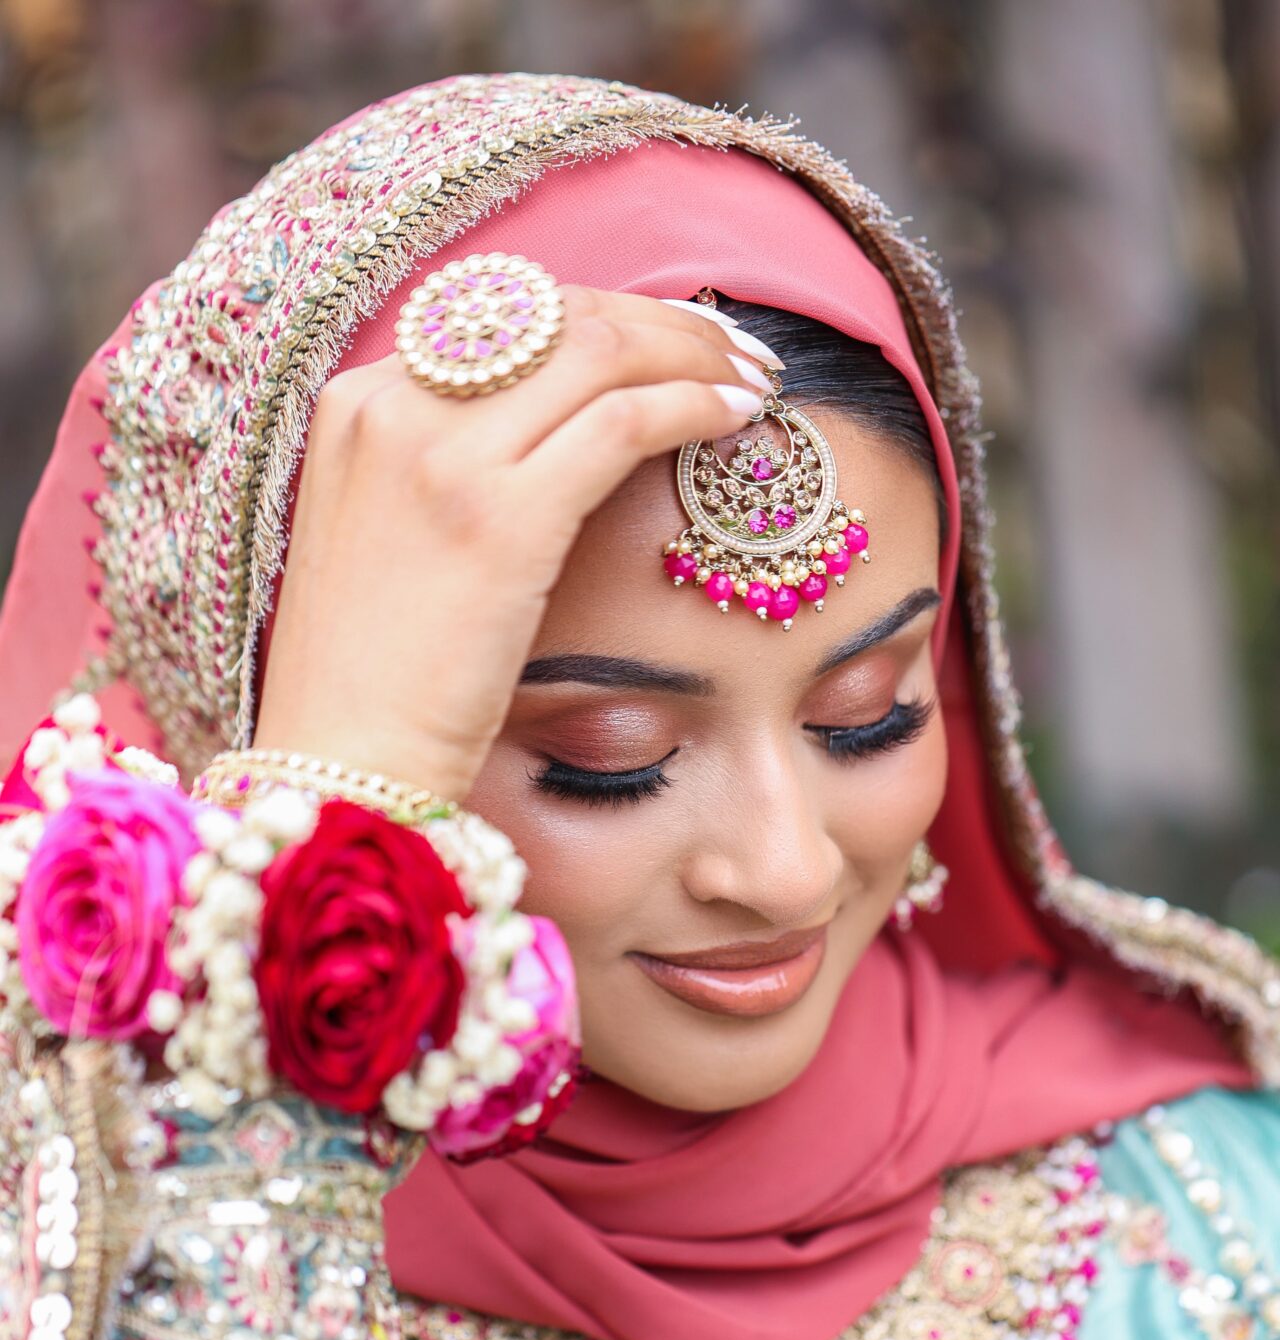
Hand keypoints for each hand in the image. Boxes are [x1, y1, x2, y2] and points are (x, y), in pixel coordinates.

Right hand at [252, 290, 780, 801]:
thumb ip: (450, 469)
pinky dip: (692, 404)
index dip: (600, 318)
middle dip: (660, 323)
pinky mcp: (499, 516)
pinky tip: (738, 418)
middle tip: (733, 347)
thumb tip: (564, 429)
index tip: (667, 339)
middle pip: (556, 316)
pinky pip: (622, 420)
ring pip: (600, 352)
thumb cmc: (377, 682)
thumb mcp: (391, 540)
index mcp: (360, 404)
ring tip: (754, 376)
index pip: (501, 315)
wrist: (341, 766)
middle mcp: (393, 407)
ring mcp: (441, 457)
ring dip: (693, 353)